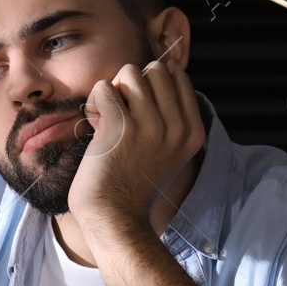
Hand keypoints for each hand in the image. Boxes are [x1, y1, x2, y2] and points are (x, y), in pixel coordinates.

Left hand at [69, 58, 205, 231]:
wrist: (114, 216)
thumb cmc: (132, 182)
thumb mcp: (168, 151)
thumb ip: (171, 117)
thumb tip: (161, 72)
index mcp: (193, 131)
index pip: (177, 75)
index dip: (152, 85)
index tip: (140, 112)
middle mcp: (176, 127)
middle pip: (154, 69)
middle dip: (132, 84)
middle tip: (122, 114)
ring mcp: (150, 126)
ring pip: (129, 73)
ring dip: (112, 92)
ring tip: (108, 120)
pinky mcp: (121, 127)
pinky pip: (103, 88)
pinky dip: (93, 104)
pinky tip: (95, 127)